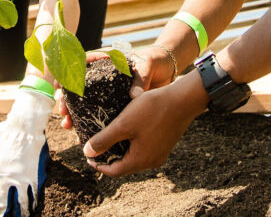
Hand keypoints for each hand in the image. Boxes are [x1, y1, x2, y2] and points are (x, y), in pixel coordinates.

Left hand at [0, 87, 53, 215]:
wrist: (25, 125)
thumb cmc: (2, 134)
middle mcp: (7, 180)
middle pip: (2, 207)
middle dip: (0, 216)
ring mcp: (22, 180)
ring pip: (19, 205)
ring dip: (17, 215)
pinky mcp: (34, 176)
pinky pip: (33, 196)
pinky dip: (32, 206)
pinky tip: (31, 211)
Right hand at [55, 46, 173, 129]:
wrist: (168, 70)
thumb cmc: (155, 62)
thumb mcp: (147, 66)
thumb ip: (140, 78)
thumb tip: (134, 96)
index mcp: (107, 62)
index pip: (82, 65)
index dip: (67, 75)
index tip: (58, 85)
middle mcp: (104, 77)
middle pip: (80, 87)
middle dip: (68, 100)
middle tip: (62, 111)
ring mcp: (109, 91)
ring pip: (86, 103)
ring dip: (75, 114)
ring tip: (68, 126)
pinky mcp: (116, 104)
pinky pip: (100, 114)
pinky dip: (91, 124)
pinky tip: (83, 135)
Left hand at [83, 74, 201, 176]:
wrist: (183, 99)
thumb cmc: (152, 110)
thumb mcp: (124, 124)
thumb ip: (105, 139)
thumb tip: (88, 153)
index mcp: (140, 161)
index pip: (114, 171)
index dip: (98, 165)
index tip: (87, 154)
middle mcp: (151, 161)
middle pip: (124, 165)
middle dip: (108, 156)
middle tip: (96, 143)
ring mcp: (160, 153)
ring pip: (134, 156)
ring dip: (120, 148)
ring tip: (109, 135)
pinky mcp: (165, 143)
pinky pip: (143, 148)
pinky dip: (132, 143)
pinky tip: (127, 129)